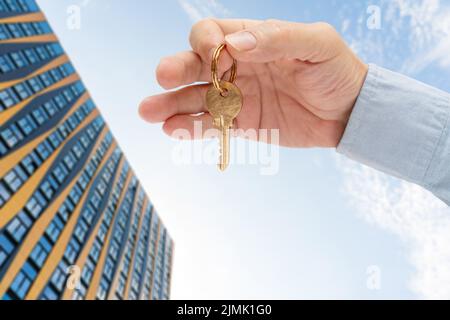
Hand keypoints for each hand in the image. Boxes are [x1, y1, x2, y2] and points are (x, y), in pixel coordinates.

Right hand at [139, 19, 367, 147]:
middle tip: (162, 78)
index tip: (213, 52)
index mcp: (251, 40)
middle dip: (177, 70)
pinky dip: (192, 128)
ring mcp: (236, 98)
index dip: (205, 41)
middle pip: (196, 66)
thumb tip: (235, 43)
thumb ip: (277, 37)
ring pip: (196, 99)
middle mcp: (237, 68)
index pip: (213, 34)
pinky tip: (173, 130)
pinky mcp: (242, 125)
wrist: (350, 112)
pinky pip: (211, 126)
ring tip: (149, 113)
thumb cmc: (336, 70)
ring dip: (171, 105)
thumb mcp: (316, 43)